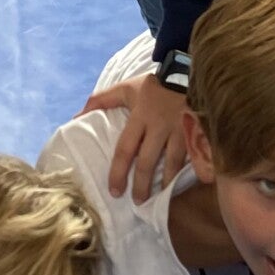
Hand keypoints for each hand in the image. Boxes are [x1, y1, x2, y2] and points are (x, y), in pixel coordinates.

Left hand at [88, 72, 187, 202]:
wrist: (188, 71)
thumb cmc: (154, 85)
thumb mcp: (126, 89)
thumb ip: (101, 100)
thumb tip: (76, 115)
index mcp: (140, 117)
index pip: (126, 149)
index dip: (119, 172)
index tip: (115, 191)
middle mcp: (159, 126)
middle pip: (148, 161)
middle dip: (142, 185)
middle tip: (138, 202)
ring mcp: (181, 130)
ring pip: (173, 163)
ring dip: (166, 184)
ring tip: (160, 198)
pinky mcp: (198, 131)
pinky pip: (194, 156)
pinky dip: (189, 172)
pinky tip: (185, 184)